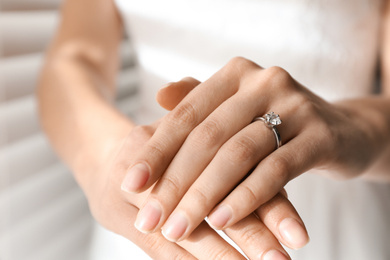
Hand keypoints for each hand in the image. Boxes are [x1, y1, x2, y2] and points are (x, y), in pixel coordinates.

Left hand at [121, 57, 374, 245]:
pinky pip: (274, 171)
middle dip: (174, 182)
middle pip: (207, 137)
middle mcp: (263, 82)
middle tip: (150, 218)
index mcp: (235, 74)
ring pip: (237, 155)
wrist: (341, 130)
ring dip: (204, 197)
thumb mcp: (236, 110)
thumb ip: (199, 102)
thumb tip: (159, 96)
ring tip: (178, 227)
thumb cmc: (275, 123)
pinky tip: (221, 222)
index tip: (130, 184)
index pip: (186, 114)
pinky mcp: (320, 135)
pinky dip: (244, 198)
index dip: (156, 150)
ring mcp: (294, 106)